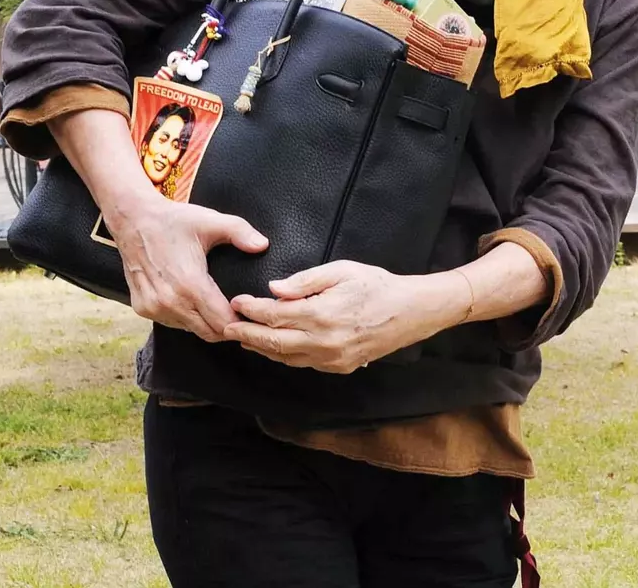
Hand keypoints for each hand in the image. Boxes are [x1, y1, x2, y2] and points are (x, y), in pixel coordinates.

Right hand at [107, 193, 267, 342]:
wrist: (133, 220)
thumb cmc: (173, 221)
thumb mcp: (210, 221)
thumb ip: (240, 232)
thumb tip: (263, 245)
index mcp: (189, 284)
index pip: (222, 322)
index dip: (240, 321)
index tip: (249, 313)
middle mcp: (169, 302)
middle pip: (209, 333)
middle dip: (226, 326)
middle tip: (238, 312)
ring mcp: (154, 308)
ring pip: (190, 330)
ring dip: (205, 323)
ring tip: (217, 307)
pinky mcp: (142, 309)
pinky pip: (173, 323)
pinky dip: (186, 318)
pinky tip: (192, 302)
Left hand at [224, 260, 470, 372]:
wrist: (410, 312)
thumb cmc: (376, 285)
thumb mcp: (342, 271)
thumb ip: (306, 280)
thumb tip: (275, 289)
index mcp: (322, 314)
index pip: (275, 315)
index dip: (252, 310)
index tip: (236, 302)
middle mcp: (323, 342)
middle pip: (274, 342)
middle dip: (247, 334)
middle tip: (226, 326)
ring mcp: (331, 359)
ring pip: (286, 357)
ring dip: (262, 347)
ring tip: (243, 337)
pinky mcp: (339, 367)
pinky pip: (303, 363)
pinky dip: (283, 355)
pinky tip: (274, 346)